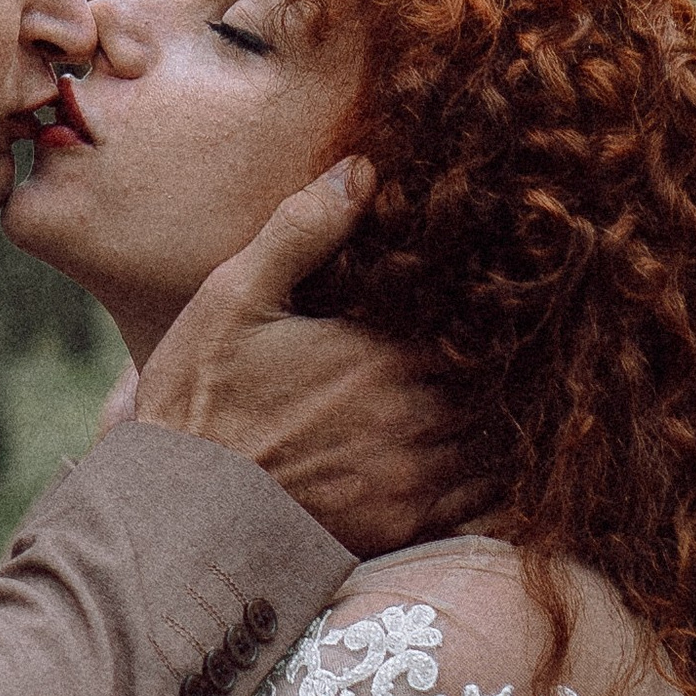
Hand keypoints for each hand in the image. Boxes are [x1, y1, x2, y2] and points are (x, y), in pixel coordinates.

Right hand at [134, 162, 490, 557]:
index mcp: (383, 353)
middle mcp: (414, 415)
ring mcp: (414, 477)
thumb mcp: (234, 298)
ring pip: (497, 440)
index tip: (497, 296)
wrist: (179, 515)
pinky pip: (482, 502)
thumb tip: (363, 169)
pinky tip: (491, 463)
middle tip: (516, 347)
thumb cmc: (200, 401)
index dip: (492, 310)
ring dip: (502, 419)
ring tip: (508, 399)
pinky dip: (496, 480)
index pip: (477, 322)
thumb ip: (302, 232)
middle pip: (497, 382)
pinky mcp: (404, 526)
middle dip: (504, 364)